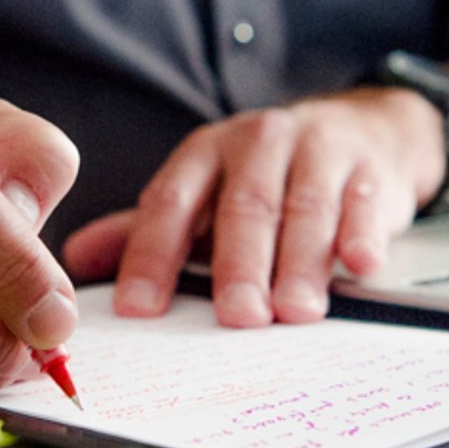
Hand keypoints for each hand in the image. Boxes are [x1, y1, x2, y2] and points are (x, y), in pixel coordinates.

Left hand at [63, 88, 441, 326]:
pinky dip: (363, 235)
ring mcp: (318, 153)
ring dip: (300, 263)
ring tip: (295, 311)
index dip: (150, 255)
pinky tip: (360, 265)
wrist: (365, 130)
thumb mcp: (205, 192)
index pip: (169, 202)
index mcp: (206, 152)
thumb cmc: (271, 174)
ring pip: (305, 209)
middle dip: (237, 266)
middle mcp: (258, 144)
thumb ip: (149, 229)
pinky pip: (366, 205)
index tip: (138, 309)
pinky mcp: (371, 170)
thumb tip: (76, 261)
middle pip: (244, 207)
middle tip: (236, 317)